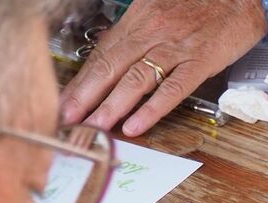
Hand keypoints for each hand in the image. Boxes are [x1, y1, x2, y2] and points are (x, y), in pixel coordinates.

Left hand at [60, 0, 267, 136]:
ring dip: (113, 105)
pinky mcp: (200, 61)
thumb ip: (137, 33)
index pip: (102, 54)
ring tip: (95, 125)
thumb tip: (113, 58)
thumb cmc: (202, 3)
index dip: (82, 81)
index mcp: (140, 19)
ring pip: (137, 79)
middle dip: (86, 96)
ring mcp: (176, 47)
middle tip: (68, 119)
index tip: (65, 102)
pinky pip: (172, 89)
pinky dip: (152, 109)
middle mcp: (153, 32)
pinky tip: (136, 125)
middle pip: (112, 67)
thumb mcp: (160, 9)